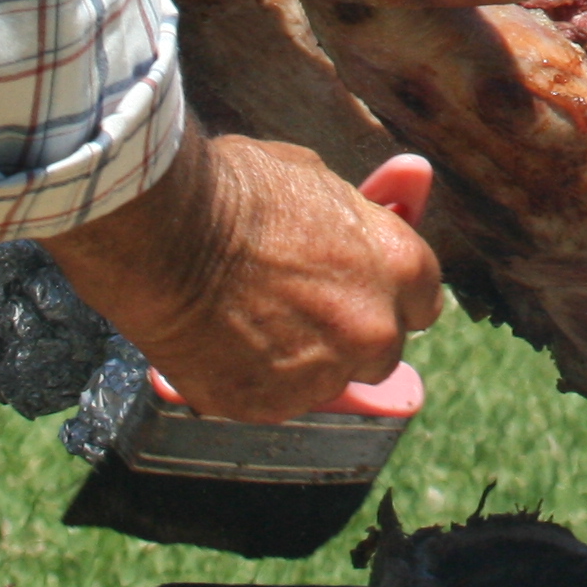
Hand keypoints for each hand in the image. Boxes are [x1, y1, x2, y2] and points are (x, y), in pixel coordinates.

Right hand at [37, 134, 444, 423]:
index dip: (390, 293)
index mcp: (400, 266)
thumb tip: (361, 224)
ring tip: (249, 318)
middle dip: (351, 333)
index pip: (424, 299)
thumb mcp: (314, 181)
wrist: (163, 231)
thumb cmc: (236, 190)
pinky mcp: (268, 405)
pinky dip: (253, 377)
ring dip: (302, 359)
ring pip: (327, 380)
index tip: (366, 290)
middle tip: (305, 309)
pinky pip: (273, 398)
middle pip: (381, 349)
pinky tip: (221, 340)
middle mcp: (373, 330)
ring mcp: (323, 374)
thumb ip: (351, 222)